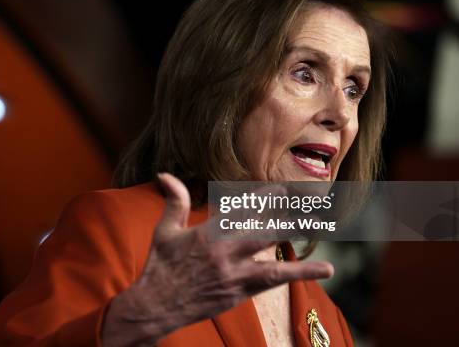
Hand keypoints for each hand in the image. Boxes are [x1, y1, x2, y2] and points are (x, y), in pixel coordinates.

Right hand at [101, 173, 332, 345]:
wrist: (156, 306)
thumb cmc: (160, 267)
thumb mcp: (165, 231)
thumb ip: (174, 201)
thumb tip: (165, 174)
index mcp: (207, 234)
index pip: (240, 211)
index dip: (263, 199)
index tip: (281, 189)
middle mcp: (224, 252)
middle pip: (262, 230)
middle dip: (284, 215)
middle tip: (307, 203)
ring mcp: (234, 274)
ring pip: (273, 255)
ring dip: (295, 239)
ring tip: (319, 226)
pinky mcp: (239, 292)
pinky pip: (274, 281)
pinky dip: (300, 273)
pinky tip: (324, 269)